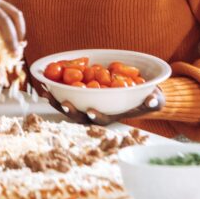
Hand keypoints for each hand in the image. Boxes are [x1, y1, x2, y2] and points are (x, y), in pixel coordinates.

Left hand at [37, 83, 164, 125]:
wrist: (138, 88)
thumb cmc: (146, 96)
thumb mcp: (153, 98)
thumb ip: (153, 100)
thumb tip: (153, 99)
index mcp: (112, 115)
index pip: (102, 119)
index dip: (96, 116)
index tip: (92, 110)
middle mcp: (97, 111)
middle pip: (81, 115)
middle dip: (70, 110)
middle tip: (63, 102)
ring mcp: (87, 103)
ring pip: (70, 105)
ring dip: (57, 100)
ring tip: (47, 92)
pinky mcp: (81, 92)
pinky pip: (66, 91)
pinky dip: (56, 87)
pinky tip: (45, 79)